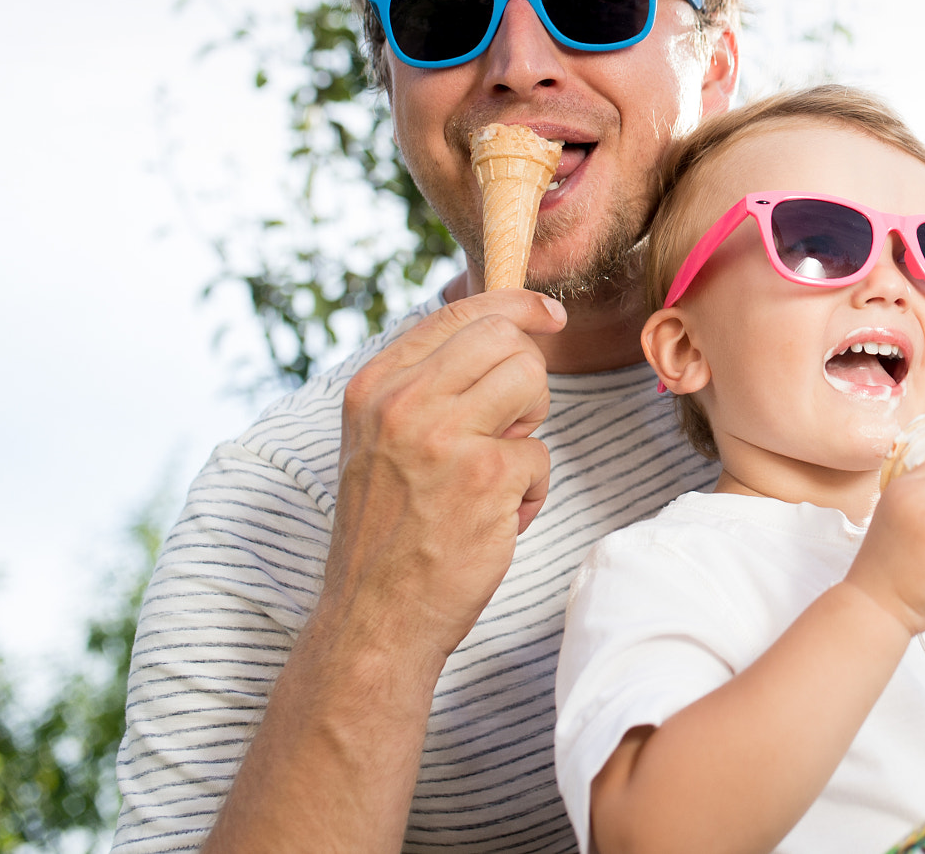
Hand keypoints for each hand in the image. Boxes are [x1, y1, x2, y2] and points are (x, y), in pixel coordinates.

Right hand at [325, 289, 564, 662]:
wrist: (374, 619)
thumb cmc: (391, 530)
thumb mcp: (382, 441)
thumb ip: (427, 386)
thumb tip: (503, 327)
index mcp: (374, 387)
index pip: (459, 313)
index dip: (517, 305)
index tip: (549, 314)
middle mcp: (402, 403)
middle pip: (506, 338)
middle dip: (526, 377)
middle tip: (509, 426)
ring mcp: (444, 437)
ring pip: (532, 381)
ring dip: (530, 428)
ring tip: (496, 472)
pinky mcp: (486, 477)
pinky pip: (541, 454)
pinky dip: (530, 491)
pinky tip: (494, 520)